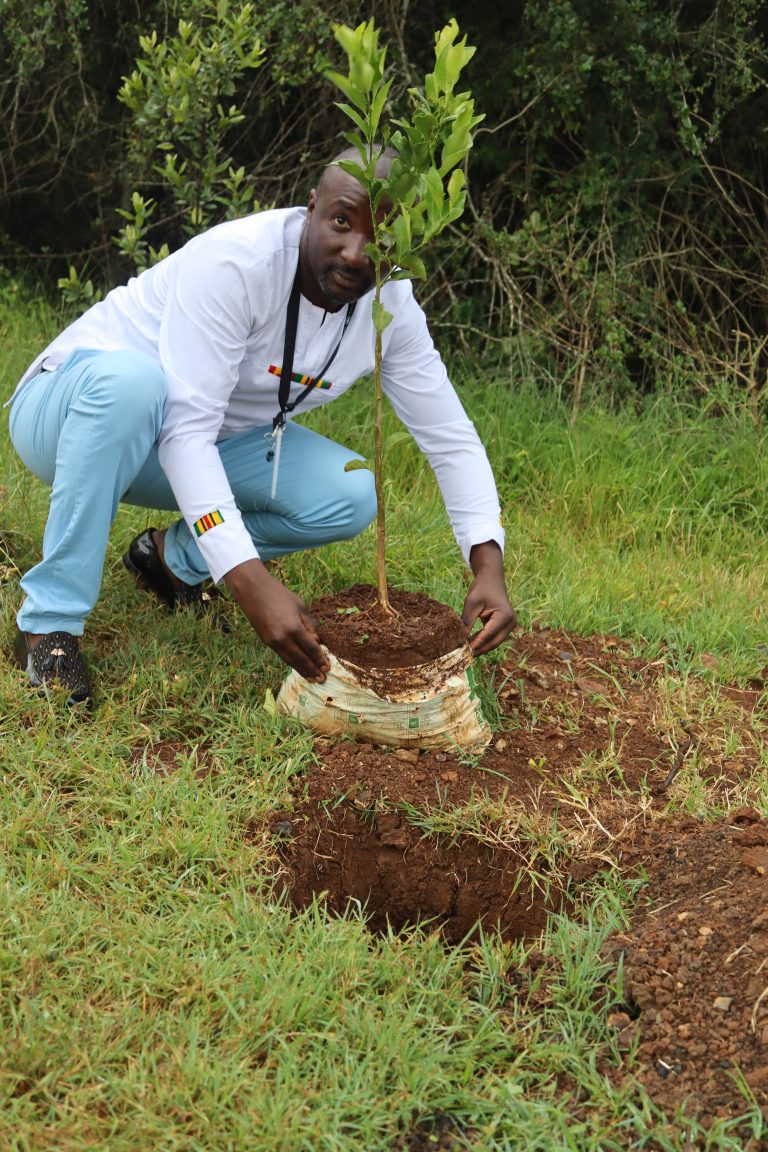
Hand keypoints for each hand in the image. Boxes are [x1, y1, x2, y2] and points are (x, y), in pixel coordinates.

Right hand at [224, 558, 329, 681]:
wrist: (254, 592)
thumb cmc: (280, 595)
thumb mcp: (300, 606)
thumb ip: (310, 625)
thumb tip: (317, 641)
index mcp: (293, 628)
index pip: (310, 648)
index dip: (319, 659)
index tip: (327, 667)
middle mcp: (282, 638)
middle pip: (300, 658)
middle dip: (312, 670)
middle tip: (322, 680)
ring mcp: (272, 641)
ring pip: (290, 660)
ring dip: (302, 671)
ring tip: (312, 679)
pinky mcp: (266, 641)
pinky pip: (282, 656)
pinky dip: (292, 663)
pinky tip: (298, 668)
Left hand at [462, 541, 517, 656]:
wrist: (492, 579)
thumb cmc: (482, 588)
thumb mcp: (471, 603)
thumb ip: (467, 621)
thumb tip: (459, 639)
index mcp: (504, 616)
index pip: (488, 635)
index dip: (475, 644)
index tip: (463, 651)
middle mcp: (511, 622)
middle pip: (493, 642)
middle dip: (479, 649)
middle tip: (463, 656)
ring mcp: (510, 625)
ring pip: (494, 642)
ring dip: (481, 647)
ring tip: (465, 651)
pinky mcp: (505, 626)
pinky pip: (494, 637)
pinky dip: (483, 641)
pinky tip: (471, 643)